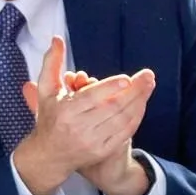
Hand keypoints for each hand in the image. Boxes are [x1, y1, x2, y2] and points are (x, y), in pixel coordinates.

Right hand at [12, 38, 156, 194]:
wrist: (49, 156)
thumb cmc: (48, 117)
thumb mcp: (46, 90)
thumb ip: (51, 63)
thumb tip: (57, 39)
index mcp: (66, 111)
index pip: (91, 98)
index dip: (109, 88)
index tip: (127, 78)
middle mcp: (79, 128)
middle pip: (112, 108)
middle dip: (133, 92)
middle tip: (148, 76)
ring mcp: (92, 142)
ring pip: (121, 121)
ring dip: (138, 102)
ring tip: (149, 86)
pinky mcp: (102, 151)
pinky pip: (124, 133)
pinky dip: (136, 118)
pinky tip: (142, 103)